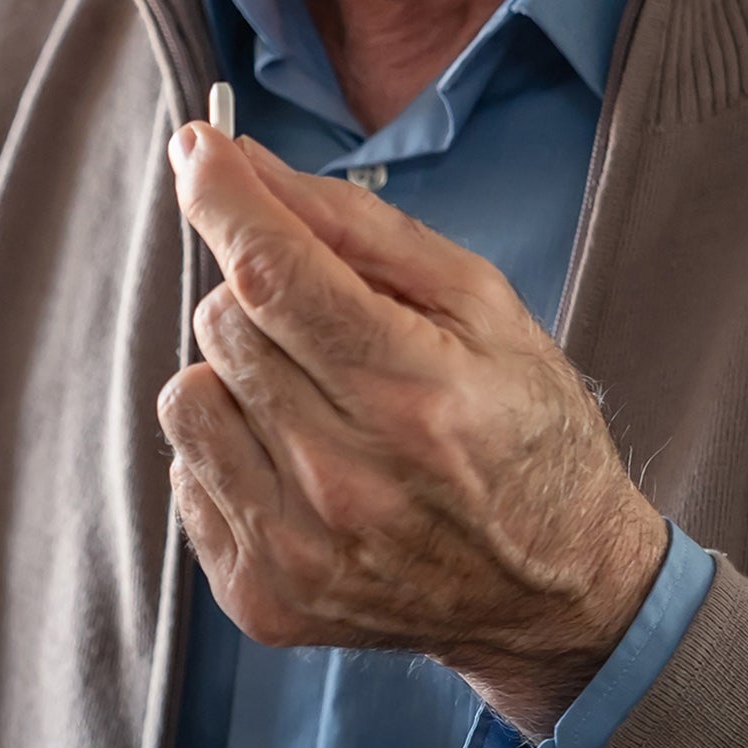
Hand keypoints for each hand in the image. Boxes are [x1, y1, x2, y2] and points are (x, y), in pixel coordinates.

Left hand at [159, 123, 668, 739]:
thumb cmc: (524, 428)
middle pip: (222, 324)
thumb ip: (354, 225)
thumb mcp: (478, 302)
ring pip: (186, 397)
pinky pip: (185, 473)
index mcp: (414, 395)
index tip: (197, 150)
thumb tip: (242, 161)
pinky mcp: (261, 597)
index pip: (271, 274)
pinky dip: (228, 450)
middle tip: (321, 324)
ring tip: (310, 401)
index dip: (220, 197)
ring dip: (233, 378)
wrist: (562, 594)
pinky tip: (297, 465)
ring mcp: (298, 550)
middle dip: (256, 295)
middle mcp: (348, 482)